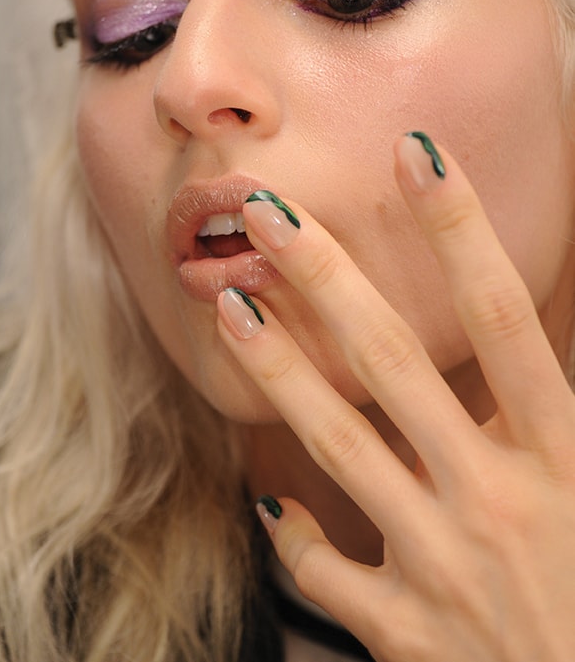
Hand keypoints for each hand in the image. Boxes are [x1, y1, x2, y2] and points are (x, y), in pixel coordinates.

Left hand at [216, 134, 574, 661]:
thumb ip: (570, 408)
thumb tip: (531, 334)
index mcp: (565, 458)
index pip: (502, 317)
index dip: (458, 229)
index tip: (414, 154)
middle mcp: (497, 500)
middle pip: (394, 361)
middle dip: (326, 276)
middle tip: (265, 211)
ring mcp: (443, 567)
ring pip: (338, 445)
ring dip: (277, 369)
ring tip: (227, 304)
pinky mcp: (408, 632)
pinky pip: (327, 572)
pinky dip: (292, 536)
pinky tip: (265, 499)